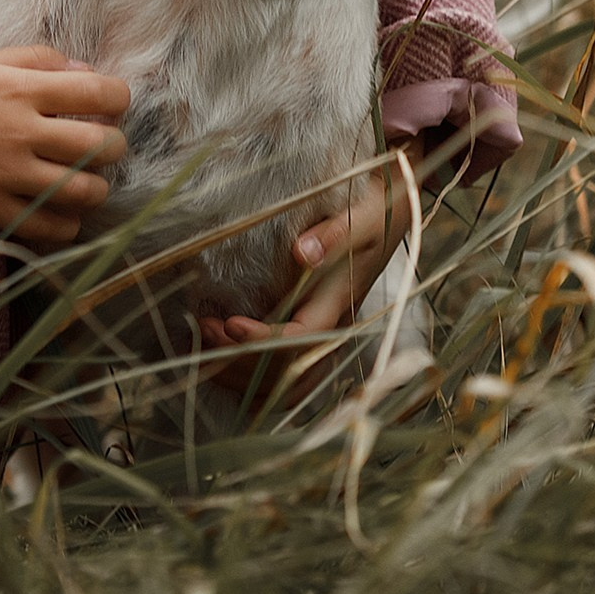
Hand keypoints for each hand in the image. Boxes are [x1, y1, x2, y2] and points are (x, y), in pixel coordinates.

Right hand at [0, 47, 129, 246]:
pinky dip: (67, 223)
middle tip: (100, 146)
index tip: (111, 104)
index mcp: (21, 89)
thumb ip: (38, 60)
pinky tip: (61, 210)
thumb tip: (85, 71)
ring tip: (84, 180)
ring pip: (84, 191)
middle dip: (113, 146)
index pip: (98, 92)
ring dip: (96, 187)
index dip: (118, 98)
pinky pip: (51, 227)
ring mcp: (8, 176)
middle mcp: (21, 132)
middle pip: (101, 146)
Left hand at [198, 145, 421, 400]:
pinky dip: (252, 380)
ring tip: (203, 344)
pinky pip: (285, 374)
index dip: (262, 341)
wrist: (392, 213)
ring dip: (241, 374)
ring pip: (285, 382)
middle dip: (241, 360)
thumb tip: (302, 253)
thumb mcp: (361, 216)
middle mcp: (331, 326)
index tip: (228, 323)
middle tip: (203, 330)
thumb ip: (334, 234)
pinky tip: (222, 364)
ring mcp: (323, 332)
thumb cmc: (373, 211)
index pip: (299, 340)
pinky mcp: (312, 327)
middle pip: (287, 373)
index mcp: (338, 302)